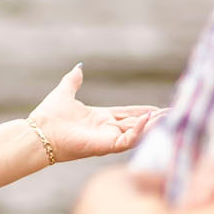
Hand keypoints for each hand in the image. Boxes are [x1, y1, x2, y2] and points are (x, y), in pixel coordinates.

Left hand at [28, 65, 161, 162]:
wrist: (39, 131)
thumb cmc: (48, 116)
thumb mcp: (65, 91)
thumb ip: (74, 80)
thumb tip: (79, 67)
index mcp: (100, 118)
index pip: (127, 114)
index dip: (142, 112)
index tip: (158, 108)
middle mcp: (106, 129)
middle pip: (137, 124)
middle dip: (155, 120)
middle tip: (174, 114)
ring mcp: (107, 138)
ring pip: (136, 133)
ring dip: (152, 125)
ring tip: (168, 117)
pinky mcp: (105, 146)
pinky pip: (128, 140)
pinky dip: (138, 130)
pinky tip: (148, 119)